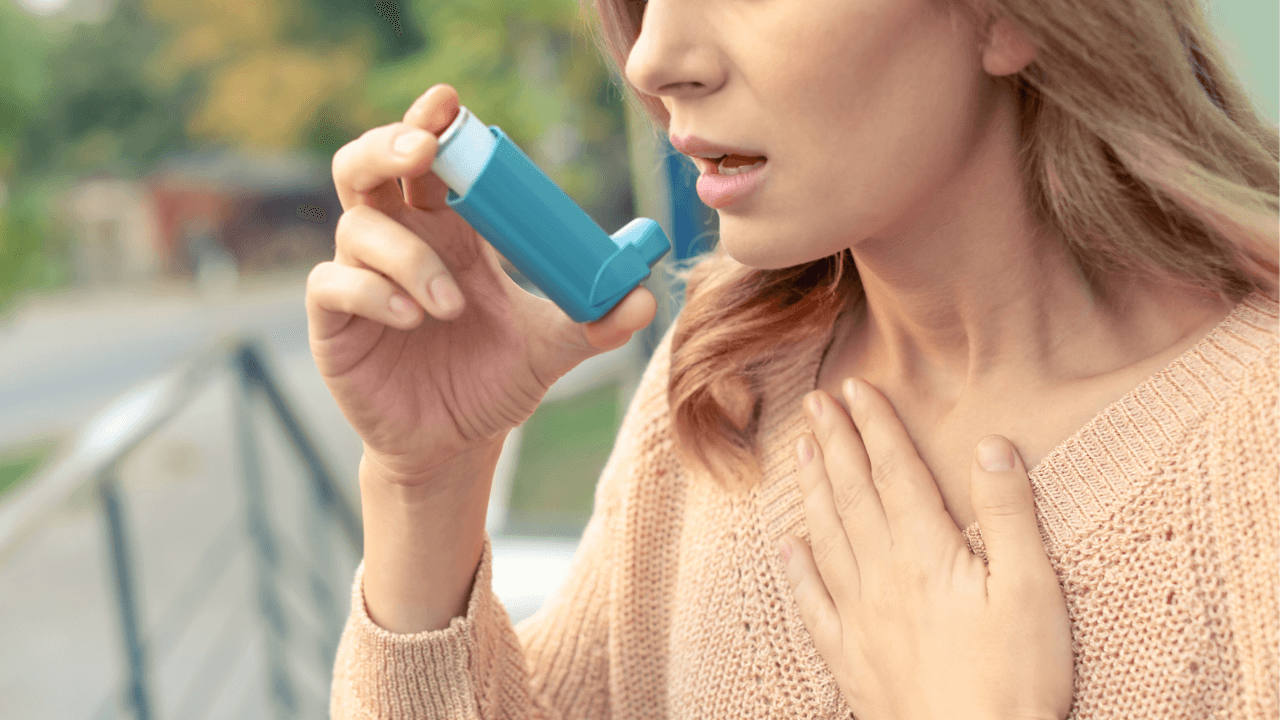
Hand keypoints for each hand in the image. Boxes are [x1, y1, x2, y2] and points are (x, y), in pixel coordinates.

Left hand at [778, 377, 1074, 719]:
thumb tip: (991, 445)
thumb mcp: (1032, 590)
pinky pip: (812, 601)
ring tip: (800, 451)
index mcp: (926, 552)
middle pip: (853, 494)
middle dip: (835, 443)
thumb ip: (1009, 514)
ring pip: (827, 535)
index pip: (895, 472)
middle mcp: (882, 575)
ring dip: (813, 489)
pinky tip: (787, 544)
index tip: (856, 388)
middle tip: (815, 403)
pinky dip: (797, 567)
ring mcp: (859, 617)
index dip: (876, 426)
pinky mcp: (849, 657)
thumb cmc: (1015, 678)